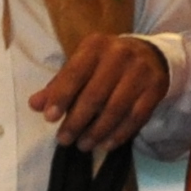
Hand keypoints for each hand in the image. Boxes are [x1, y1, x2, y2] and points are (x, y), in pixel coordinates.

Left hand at [32, 32, 170, 152]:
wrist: (150, 54)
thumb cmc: (106, 63)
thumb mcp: (82, 65)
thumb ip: (58, 85)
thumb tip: (35, 105)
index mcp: (96, 46)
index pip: (75, 73)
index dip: (61, 96)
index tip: (49, 118)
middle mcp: (119, 55)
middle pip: (95, 94)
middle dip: (77, 121)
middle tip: (64, 139)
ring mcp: (140, 71)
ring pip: (116, 108)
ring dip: (97, 131)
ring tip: (83, 145)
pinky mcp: (155, 87)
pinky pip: (136, 116)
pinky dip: (120, 133)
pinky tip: (106, 144)